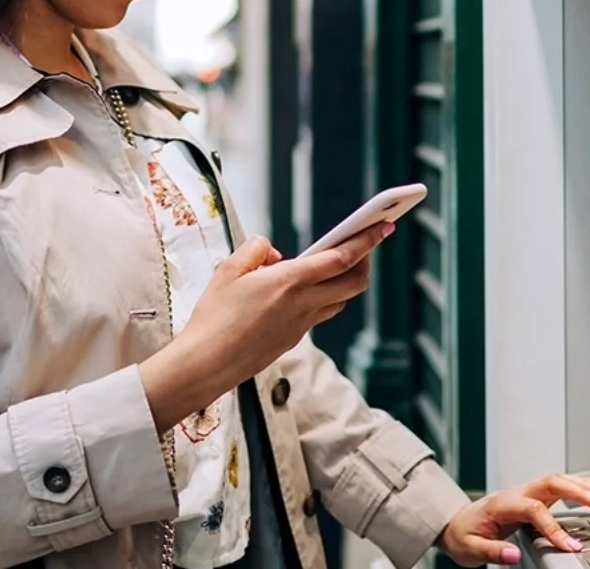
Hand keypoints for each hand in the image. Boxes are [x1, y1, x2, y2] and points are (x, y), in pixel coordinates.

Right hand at [138, 225, 391, 431]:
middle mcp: (303, 304)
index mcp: (290, 281)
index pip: (342, 258)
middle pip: (354, 283)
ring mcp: (301, 326)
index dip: (366, 241)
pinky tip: (301, 292)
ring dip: (344, 282)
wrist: (207, 363)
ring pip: (339, 301)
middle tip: (361, 245)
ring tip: (334, 266)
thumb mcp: (228, 269)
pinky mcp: (293, 340)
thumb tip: (274, 253)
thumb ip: (255, 250)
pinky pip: (318, 315)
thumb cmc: (214, 315)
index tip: (383, 227)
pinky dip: (320, 299)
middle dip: (364, 262)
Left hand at [437, 474, 589, 565]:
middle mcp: (514, 493)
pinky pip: (556, 486)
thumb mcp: (470, 548)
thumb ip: (492, 551)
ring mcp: (523, 492)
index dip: (554, 528)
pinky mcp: (529, 497)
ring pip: (556, 481)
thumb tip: (513, 554)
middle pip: (550, 483)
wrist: (452, 524)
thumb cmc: (461, 535)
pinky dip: (576, 485)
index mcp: (502, 504)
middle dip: (578, 491)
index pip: (534, 510)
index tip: (571, 546)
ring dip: (582, 484)